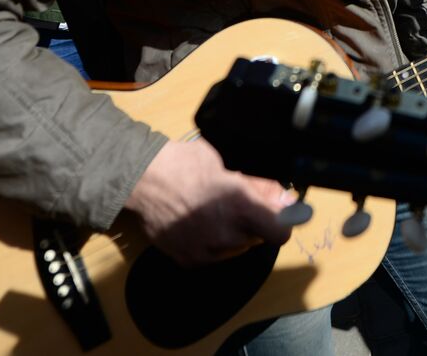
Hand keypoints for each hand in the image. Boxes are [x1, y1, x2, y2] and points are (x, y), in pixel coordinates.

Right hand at [124, 139, 293, 267]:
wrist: (142, 180)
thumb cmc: (185, 164)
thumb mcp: (226, 165)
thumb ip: (258, 187)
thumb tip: (285, 199)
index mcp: (240, 206)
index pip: (281, 232)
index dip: (283, 222)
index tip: (279, 213)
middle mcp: (227, 235)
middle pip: (258, 237)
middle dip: (254, 222)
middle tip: (237, 204)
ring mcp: (207, 252)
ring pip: (236, 248)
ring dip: (233, 234)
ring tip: (212, 211)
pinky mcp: (188, 261)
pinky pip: (213, 256)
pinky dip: (211, 243)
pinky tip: (197, 223)